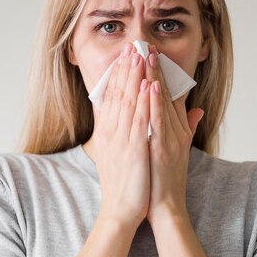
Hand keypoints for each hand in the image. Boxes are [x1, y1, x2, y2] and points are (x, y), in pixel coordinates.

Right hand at [92, 43, 150, 228]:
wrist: (120, 211)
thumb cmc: (123, 185)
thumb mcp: (119, 156)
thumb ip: (123, 135)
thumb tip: (126, 120)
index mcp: (109, 133)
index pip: (113, 97)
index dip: (120, 75)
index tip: (127, 55)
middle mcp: (112, 133)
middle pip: (119, 94)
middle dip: (127, 68)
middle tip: (133, 45)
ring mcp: (121, 140)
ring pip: (128, 102)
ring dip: (135, 76)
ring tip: (140, 54)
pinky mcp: (133, 150)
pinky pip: (139, 121)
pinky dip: (143, 102)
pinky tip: (148, 85)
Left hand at [144, 44, 203, 226]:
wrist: (166, 206)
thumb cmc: (166, 181)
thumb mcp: (179, 151)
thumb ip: (187, 128)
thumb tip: (196, 109)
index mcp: (178, 130)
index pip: (171, 97)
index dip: (163, 75)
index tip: (153, 56)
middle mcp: (176, 131)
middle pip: (166, 94)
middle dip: (156, 69)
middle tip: (147, 46)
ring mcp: (170, 139)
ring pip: (162, 103)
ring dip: (155, 78)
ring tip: (147, 56)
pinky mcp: (163, 148)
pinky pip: (158, 121)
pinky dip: (155, 103)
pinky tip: (151, 85)